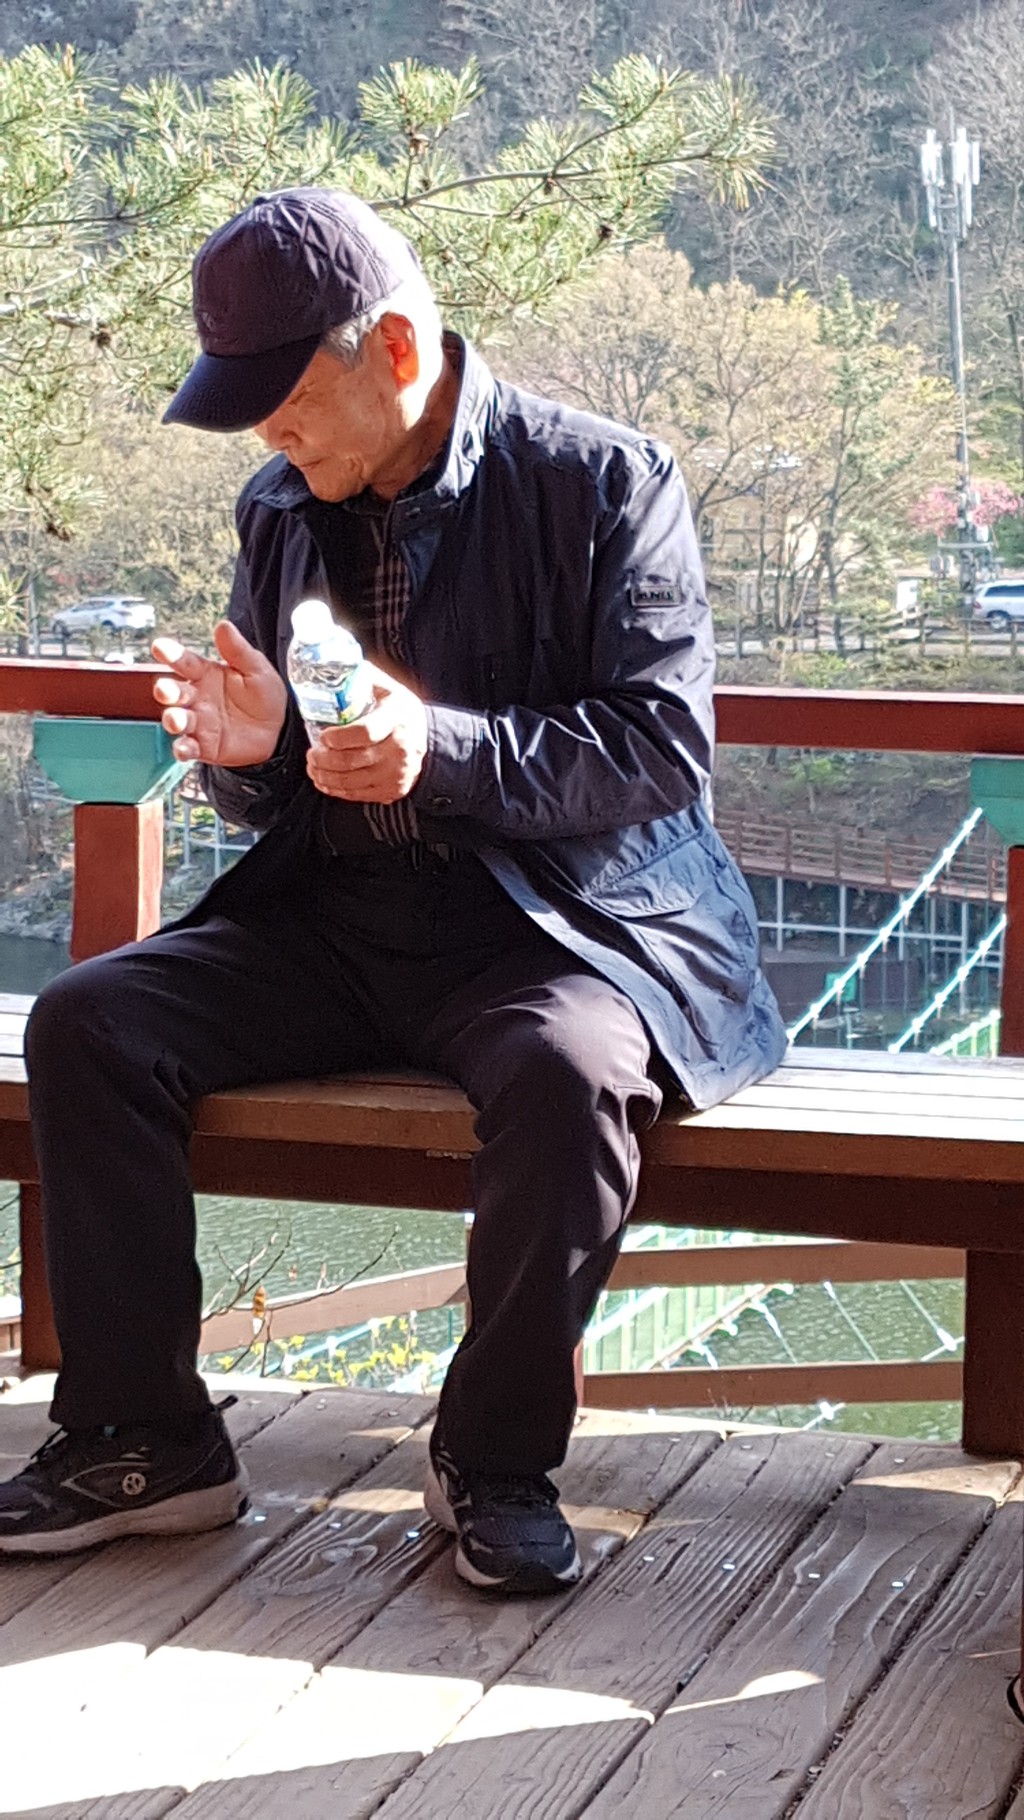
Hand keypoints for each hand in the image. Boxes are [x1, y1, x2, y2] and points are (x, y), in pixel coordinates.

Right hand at [153, 621, 287, 766]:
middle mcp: (197, 698)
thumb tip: (224, 625)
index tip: (159, 647)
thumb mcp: (257, 669)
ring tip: (176, 719)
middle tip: (164, 689)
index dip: (171, 654)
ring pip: (177, 720)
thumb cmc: (264, 696)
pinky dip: (182, 749)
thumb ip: (238, 651)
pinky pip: (188, 748)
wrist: (279, 731)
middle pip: (174, 692)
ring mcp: (199, 723)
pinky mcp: (204, 746)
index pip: (185, 662)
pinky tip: (183, 749)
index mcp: (206, 674)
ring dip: (173, 719)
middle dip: (166, 690)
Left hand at [306, 663, 427, 802]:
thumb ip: (362, 677)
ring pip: (352, 781)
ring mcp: (397, 773)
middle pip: (353, 760)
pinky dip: (336, 789)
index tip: (323, 736)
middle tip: (311, 753)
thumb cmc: (400, 711)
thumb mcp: (388, 688)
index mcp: (398, 718)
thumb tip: (333, 664)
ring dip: (325, 776)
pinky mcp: (392, 790)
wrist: (427, 739)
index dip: (339, 737)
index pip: (365, 732)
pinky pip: (358, 794)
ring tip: (313, 766)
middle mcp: (400, 749)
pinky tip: (324, 780)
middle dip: (324, 759)